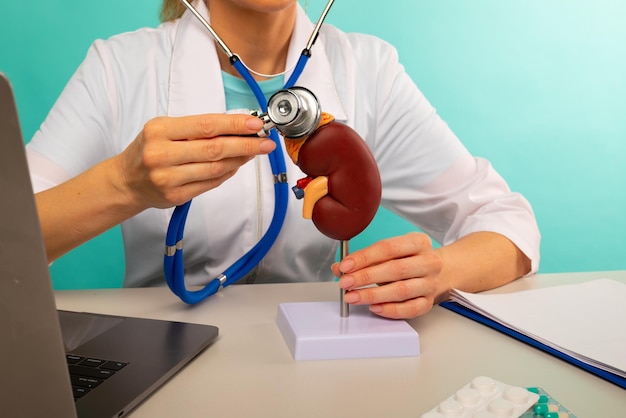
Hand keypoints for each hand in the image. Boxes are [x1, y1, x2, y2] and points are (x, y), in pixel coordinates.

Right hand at [117, 113, 274, 209]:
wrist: (126, 182)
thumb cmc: (149, 150)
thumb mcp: (163, 130)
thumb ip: (196, 129)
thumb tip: (236, 127)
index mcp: (159, 131)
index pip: (205, 126)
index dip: (234, 125)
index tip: (256, 124)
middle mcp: (162, 154)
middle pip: (214, 149)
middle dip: (245, 145)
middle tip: (265, 142)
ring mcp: (168, 178)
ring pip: (215, 168)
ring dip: (239, 160)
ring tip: (254, 152)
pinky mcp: (176, 196)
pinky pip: (210, 183)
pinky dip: (227, 173)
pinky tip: (236, 165)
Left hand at [332, 232, 445, 318]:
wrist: (443, 270)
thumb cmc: (411, 258)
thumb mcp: (391, 251)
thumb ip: (365, 258)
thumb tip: (340, 268)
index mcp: (418, 242)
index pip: (388, 248)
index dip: (365, 257)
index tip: (346, 265)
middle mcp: (428, 262)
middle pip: (395, 270)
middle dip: (366, 277)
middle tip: (345, 283)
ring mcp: (430, 283)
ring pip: (402, 290)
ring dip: (373, 295)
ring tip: (353, 296)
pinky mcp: (429, 302)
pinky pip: (410, 309)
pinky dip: (391, 310)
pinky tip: (374, 308)